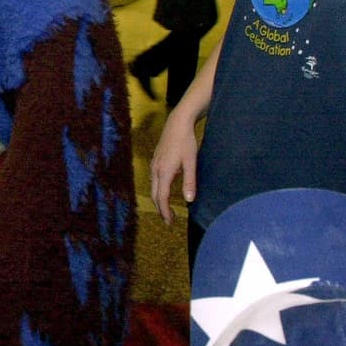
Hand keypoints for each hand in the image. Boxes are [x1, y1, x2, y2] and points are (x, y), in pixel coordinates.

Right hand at [150, 110, 198, 224]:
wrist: (177, 123)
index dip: (165, 211)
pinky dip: (159, 190)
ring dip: (160, 200)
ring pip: (153, 187)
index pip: (162, 197)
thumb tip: (189, 200)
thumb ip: (189, 182)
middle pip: (155, 195)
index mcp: (164, 172)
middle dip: (161, 209)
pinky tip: (166, 190)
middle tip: (169, 220)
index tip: (170, 222)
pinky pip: (154, 180)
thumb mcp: (191, 162)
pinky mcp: (156, 160)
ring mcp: (154, 165)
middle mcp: (156, 170)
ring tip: (168, 208)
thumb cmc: (186, 142)